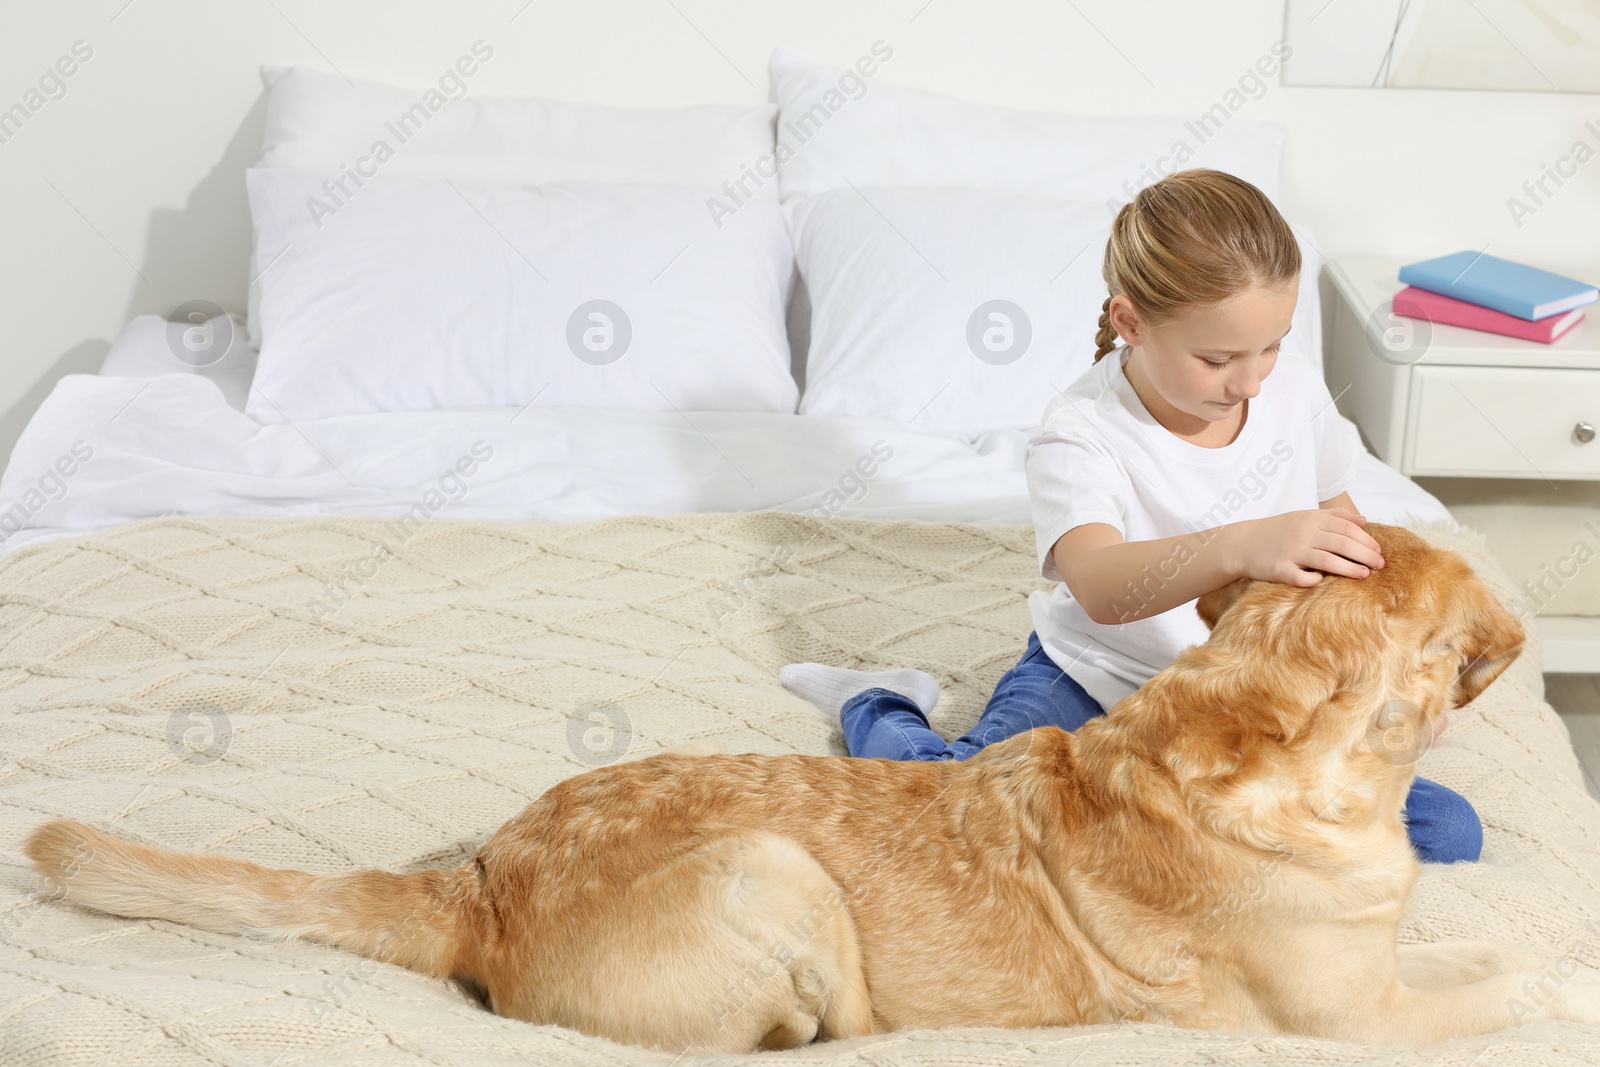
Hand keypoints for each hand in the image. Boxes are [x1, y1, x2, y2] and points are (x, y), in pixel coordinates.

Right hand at [1226, 507, 1385, 586]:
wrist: (1241, 543)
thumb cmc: (1278, 531)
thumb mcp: (1304, 517)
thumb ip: (1334, 516)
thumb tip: (1364, 521)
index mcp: (1311, 519)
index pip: (1347, 528)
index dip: (1367, 540)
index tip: (1379, 551)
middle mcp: (1303, 533)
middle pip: (1343, 544)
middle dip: (1366, 555)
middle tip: (1380, 565)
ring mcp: (1291, 552)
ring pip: (1328, 561)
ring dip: (1351, 569)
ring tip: (1365, 575)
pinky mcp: (1280, 570)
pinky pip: (1303, 578)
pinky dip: (1316, 580)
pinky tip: (1323, 581)